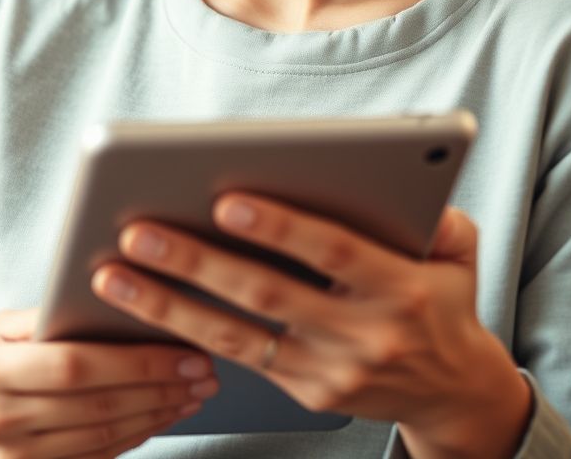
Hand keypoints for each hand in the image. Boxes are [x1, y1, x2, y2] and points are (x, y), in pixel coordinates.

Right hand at [0, 307, 219, 458]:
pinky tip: (167, 412)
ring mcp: (19, 456)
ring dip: (159, 412)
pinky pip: (102, 454)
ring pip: (106, 434)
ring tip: (196, 390)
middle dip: (159, 387)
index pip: (73, 365)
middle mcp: (0, 417)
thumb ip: (42, 318)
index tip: (183, 351)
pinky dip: (141, 433)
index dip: (134, 362)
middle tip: (204, 371)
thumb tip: (108, 299)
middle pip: (98, 404)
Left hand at [88, 196, 531, 457]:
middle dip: (197, 262)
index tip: (224, 201)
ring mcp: (331, 372)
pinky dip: (185, 332)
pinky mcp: (305, 392)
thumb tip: (400, 177)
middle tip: (137, 231)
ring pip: (236, 335)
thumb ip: (435, 213)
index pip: (333, 253)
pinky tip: (141, 306)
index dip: (280, 229)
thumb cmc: (443, 300)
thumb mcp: (457, 251)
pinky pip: (238, 357)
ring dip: (167, 305)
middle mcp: (365, 336)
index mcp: (404, 289)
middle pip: (268, 295)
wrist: (455, 393)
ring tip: (113, 272)